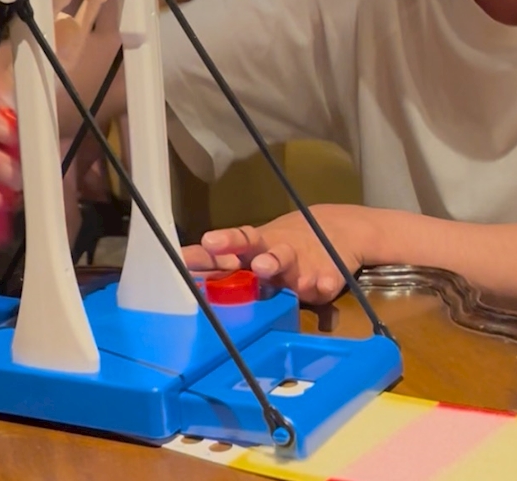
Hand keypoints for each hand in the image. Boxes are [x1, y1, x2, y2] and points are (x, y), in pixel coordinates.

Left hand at [183, 204, 372, 303]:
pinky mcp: (328, 277)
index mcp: (258, 245)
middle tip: (240, 257)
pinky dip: (324, 284)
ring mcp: (303, 264)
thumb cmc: (282, 245)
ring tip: (266, 267)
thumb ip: (220, 261)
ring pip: (289, 263)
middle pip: (261, 248)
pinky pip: (326, 283)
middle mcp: (278, 252)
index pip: (238, 240)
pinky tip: (322, 286)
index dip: (223, 242)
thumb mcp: (253, 249)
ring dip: (276, 263)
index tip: (206, 243)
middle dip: (246, 250)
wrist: (339, 230)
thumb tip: (178, 262)